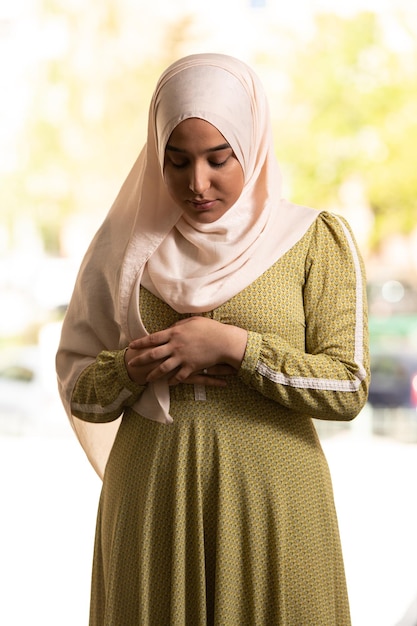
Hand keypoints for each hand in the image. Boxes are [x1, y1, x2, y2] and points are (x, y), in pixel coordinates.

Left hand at [127, 316, 246, 384]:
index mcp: (174, 333)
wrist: (223, 341)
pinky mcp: (191, 367)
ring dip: (154, 374)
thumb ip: (179, 324)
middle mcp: (175, 346)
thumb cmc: (210, 328)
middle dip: (141, 360)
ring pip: (163, 368)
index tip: (131, 346)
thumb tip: (171, 327)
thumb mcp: (192, 321)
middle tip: (131, 364)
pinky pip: (179, 376)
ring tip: (147, 379)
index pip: (152, 338)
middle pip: (153, 354)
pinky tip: (169, 383)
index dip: (140, 342)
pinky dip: (173, 380)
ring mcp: (182, 358)